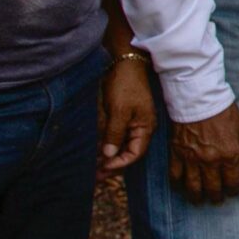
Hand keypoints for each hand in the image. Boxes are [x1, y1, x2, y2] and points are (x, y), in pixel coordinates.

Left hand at [98, 55, 156, 176]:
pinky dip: (106, 145)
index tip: (102, 168)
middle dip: (112, 165)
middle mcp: (140, 128)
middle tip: (94, 176)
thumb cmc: (126, 85)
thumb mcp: (120, 111)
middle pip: (127, 153)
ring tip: (92, 168)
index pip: (135, 154)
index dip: (119, 164)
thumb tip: (109, 155)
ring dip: (107, 157)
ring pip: (120, 146)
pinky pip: (115, 137)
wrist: (124, 62)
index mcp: (145, 128)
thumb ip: (115, 134)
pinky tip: (95, 152)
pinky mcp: (122, 117)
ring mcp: (131, 123)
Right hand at [169, 103, 238, 203]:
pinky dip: (177, 185)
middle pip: (213, 188)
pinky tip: (180, 188)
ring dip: (196, 197)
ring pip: (193, 187)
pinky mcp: (177, 154)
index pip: (232, 182)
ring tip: (198, 200)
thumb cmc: (223, 110)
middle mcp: (211, 161)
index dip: (232, 191)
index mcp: (230, 155)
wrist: (199, 98)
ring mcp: (192, 159)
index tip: (231, 192)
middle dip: (215, 197)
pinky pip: (175, 176)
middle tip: (215, 200)